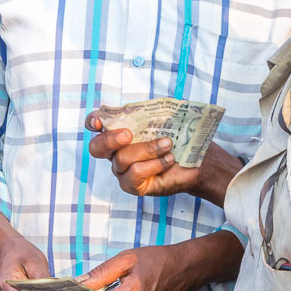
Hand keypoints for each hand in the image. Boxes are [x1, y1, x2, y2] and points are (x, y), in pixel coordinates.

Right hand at [87, 116, 242, 206]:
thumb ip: (153, 109)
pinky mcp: (133, 186)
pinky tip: (168, 160)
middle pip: (97, 148)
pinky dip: (154, 165)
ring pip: (122, 159)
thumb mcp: (168, 117)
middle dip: (110, 139)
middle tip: (129, 135)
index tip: (98, 120)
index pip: (96, 125)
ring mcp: (122, 170)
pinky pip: (134, 175)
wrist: (198, 160)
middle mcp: (116, 151)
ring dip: (148, 149)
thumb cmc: (181, 137)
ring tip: (169, 145)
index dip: (92, 121)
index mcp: (120, 130)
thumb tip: (148, 104)